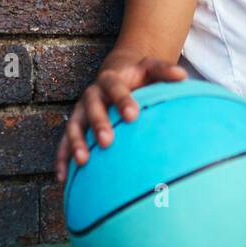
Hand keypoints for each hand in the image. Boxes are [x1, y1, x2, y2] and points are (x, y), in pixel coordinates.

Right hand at [54, 57, 187, 182]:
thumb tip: (183, 75)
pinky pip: (64, 143)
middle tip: (108, 141)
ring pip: (74, 125)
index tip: (133, 115)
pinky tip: (64, 178)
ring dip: (76, 143)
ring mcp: (80, 111)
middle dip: (98, 123)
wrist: (116, 74)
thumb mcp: (150, 68)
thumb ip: (165, 71)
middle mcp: (92, 94)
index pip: (115, 87)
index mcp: (110, 79)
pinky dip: (62, 159)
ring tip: (83, 161)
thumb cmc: (138, 75)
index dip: (122, 100)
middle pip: (92, 107)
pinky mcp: (75, 126)